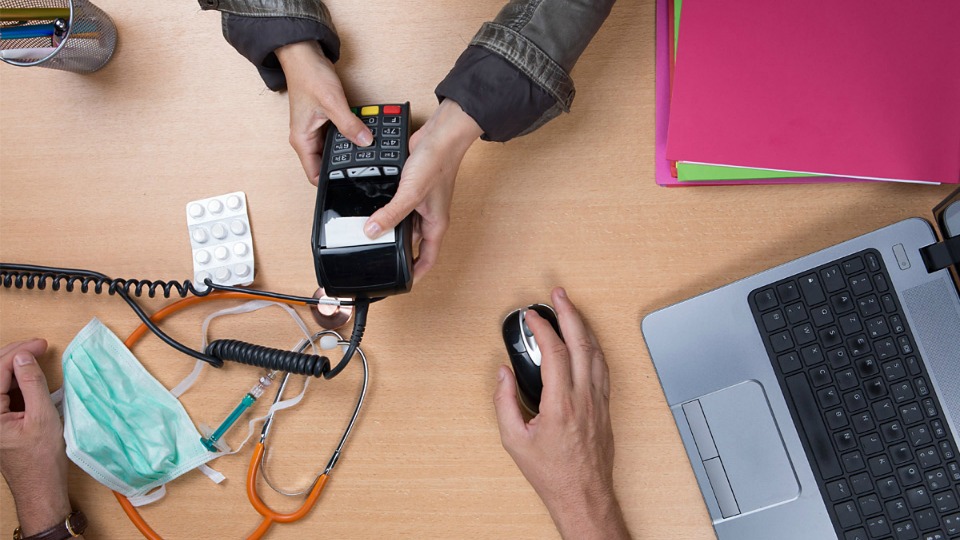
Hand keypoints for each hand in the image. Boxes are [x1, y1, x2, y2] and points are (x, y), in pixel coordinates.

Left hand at [0, 339, 72, 535]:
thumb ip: (32, 384)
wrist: (40, 487)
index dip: (18, 352)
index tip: (41, 344)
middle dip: (14, 354)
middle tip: (38, 345)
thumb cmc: (41, 457)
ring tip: (34, 355)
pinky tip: (29, 375)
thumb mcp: (41, 416)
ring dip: (14, 366)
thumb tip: (24, 357)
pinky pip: (3, 394)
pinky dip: (15, 381)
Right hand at [275, 40, 372, 184]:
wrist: (305, 56)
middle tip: (364, 172)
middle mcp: (307, 139)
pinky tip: (362, 138)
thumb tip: (365, 142)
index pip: (314, 175)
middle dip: (343, 168)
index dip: (330, 183)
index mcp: (302, 140)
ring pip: (333, 152)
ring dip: (347, 153)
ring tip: (366, 157)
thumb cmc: (308, 76)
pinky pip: (338, 138)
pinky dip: (349, 138)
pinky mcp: (325, 123)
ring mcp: (316, 132)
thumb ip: (349, 124)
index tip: (348, 186)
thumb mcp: (332, 102)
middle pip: (326, 165)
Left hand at [364, 98, 481, 279]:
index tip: (401, 282)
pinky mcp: (411, 189)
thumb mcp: (411, 194)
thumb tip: (372, 232)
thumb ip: (391, 214)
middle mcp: (429, 217)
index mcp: (435, 225)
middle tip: (379, 257)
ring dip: (389, 228)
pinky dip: (386, 210)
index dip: (415, 274)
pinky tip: (373, 209)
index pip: (427, 259)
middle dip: (397, 250)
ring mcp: (420, 203)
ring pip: (403, 224)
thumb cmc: (438, 163)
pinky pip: (397, 207)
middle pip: (412, 243)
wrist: (440, 136)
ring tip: (371, 235)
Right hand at [493, 288, 629, 539]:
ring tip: (571, 309)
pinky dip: (594, 346)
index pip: (555, 352)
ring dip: (584, 326)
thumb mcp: (514, 440)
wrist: (583, 495)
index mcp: (561, 404)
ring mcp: (599, 401)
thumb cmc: (551, 473)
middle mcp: (585, 398)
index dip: (543, 328)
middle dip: (569, 313)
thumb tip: (503, 373)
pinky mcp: (605, 406)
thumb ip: (504, 402)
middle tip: (558, 294)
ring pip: (596, 352)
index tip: (531, 316)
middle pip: (581, 343)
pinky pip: (603, 367)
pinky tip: (587, 339)